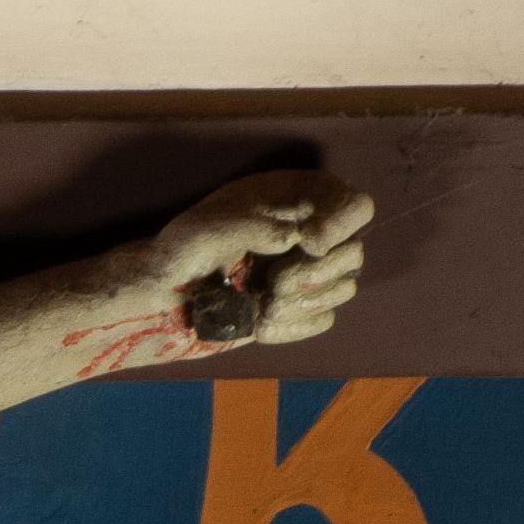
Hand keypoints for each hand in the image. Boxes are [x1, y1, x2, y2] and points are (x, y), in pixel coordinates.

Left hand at [148, 173, 373, 347]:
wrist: (167, 295)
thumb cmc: (184, 249)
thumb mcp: (208, 228)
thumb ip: (253, 226)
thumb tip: (294, 235)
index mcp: (299, 198)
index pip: (355, 206)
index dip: (341, 225)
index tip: (309, 242)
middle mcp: (314, 231)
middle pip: (354, 253)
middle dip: (314, 273)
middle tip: (273, 283)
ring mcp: (311, 271)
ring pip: (344, 288)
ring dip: (300, 301)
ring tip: (260, 300)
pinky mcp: (302, 306)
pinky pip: (323, 319)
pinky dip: (293, 325)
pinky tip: (258, 321)